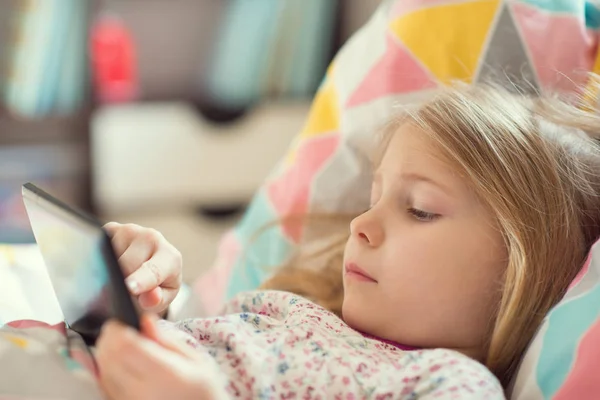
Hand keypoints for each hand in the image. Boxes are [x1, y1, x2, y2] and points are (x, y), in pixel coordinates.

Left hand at [96, 315, 219, 399]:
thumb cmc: (202, 387)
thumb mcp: (194, 359)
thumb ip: (166, 339)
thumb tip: (145, 320)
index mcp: (164, 373)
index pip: (125, 346)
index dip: (116, 329)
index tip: (120, 322)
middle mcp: (143, 391)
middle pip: (109, 358)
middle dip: (108, 339)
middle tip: (118, 330)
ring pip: (103, 372)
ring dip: (105, 354)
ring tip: (120, 346)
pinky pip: (106, 386)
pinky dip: (107, 370)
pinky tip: (119, 364)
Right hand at [104, 222, 181, 314]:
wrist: (154, 263)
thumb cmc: (159, 283)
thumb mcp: (163, 297)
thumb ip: (157, 300)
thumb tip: (151, 297)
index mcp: (170, 257)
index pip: (153, 271)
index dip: (141, 280)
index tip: (131, 287)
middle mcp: (152, 238)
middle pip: (125, 267)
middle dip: (122, 282)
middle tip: (130, 288)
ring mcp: (131, 230)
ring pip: (110, 257)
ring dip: (111, 271)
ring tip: (124, 273)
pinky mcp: (112, 228)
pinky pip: (99, 248)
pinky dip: (102, 259)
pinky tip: (114, 262)